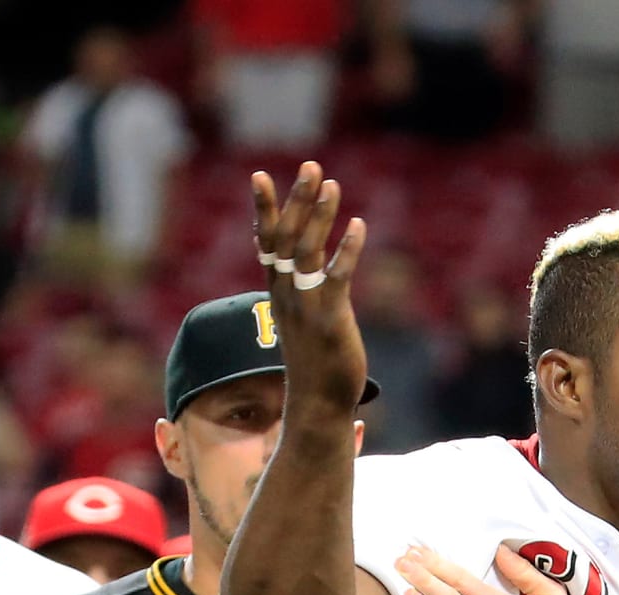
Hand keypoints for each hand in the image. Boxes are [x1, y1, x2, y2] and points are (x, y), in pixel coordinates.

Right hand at [252, 161, 368, 415]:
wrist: (319, 405)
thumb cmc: (316, 367)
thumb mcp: (303, 325)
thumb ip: (304, 297)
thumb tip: (308, 280)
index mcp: (279, 294)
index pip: (266, 243)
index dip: (264, 209)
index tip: (259, 176)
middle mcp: (287, 296)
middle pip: (286, 237)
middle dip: (297, 199)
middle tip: (311, 166)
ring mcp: (306, 307)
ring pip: (306, 251)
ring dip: (319, 215)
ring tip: (331, 184)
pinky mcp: (330, 320)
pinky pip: (336, 276)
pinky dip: (346, 249)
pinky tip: (358, 225)